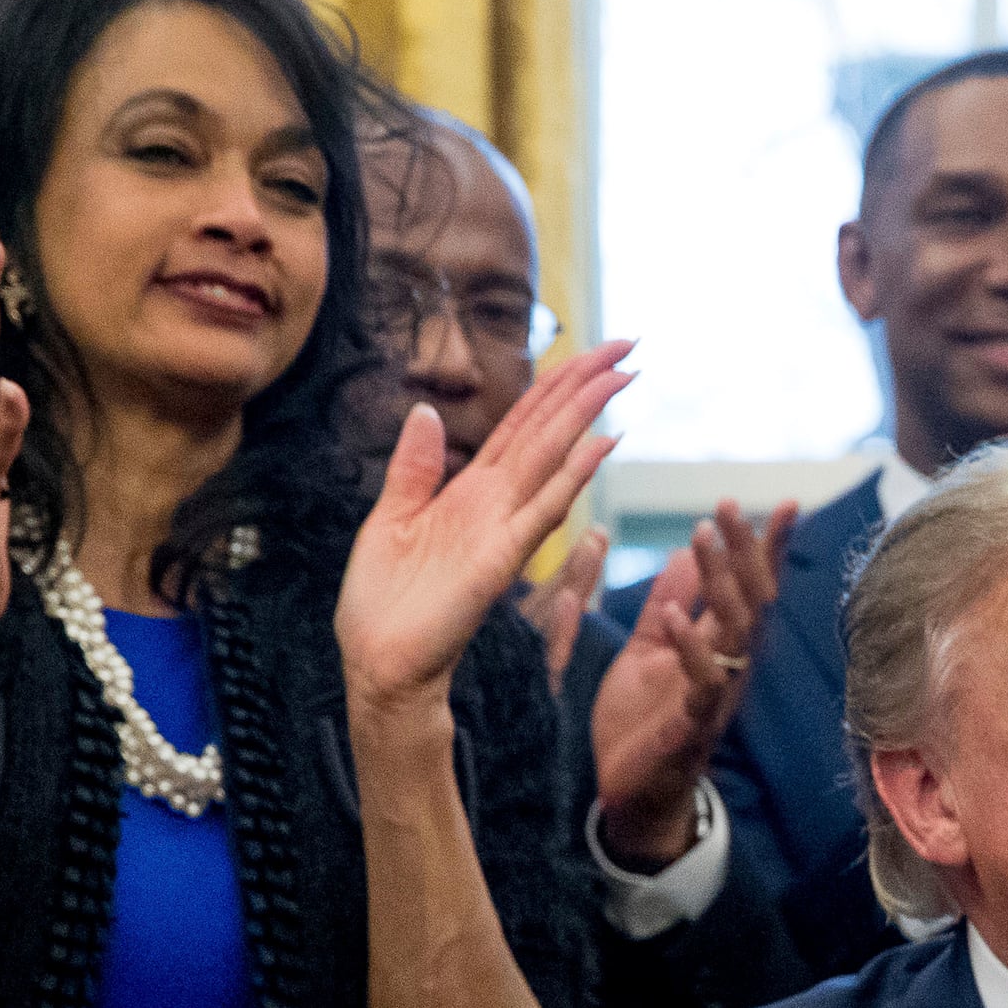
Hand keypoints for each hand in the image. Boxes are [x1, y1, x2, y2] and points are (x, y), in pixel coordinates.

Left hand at [337, 344, 630, 717]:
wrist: (377, 661)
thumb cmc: (382, 602)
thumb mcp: (389, 518)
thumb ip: (413, 467)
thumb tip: (425, 410)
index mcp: (470, 490)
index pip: (523, 424)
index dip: (558, 384)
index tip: (595, 353)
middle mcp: (496, 503)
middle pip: (549, 430)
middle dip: (587, 385)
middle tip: (631, 345)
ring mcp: (503, 530)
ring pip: (552, 460)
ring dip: (587, 416)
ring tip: (622, 376)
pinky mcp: (499, 560)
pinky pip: (542, 511)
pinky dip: (572, 476)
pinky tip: (599, 444)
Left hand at [592, 497, 790, 868]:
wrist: (629, 795)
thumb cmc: (641, 723)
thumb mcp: (646, 652)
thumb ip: (668, 606)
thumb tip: (679, 554)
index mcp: (718, 646)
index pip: (750, 588)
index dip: (766, 548)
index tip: (782, 504)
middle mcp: (728, 667)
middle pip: (750, 600)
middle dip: (743, 551)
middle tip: (726, 504)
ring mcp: (715, 696)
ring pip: (734, 633)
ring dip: (720, 583)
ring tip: (701, 536)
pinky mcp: (691, 725)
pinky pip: (701, 683)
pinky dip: (690, 647)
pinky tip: (676, 616)